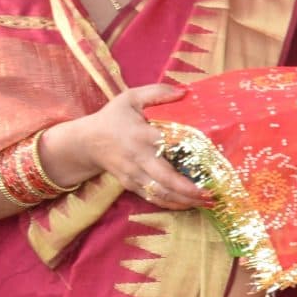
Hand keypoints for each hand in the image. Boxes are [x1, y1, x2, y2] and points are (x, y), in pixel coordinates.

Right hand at [53, 84, 210, 210]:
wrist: (86, 142)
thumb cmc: (113, 118)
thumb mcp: (131, 98)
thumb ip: (157, 93)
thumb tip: (184, 92)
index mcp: (141, 135)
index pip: (166, 146)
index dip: (187, 156)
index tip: (209, 164)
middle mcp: (138, 158)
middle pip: (165, 179)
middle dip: (188, 190)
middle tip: (210, 195)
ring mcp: (133, 174)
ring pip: (159, 193)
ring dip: (182, 201)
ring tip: (205, 203)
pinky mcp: (129, 184)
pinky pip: (151, 197)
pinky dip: (169, 204)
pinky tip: (187, 205)